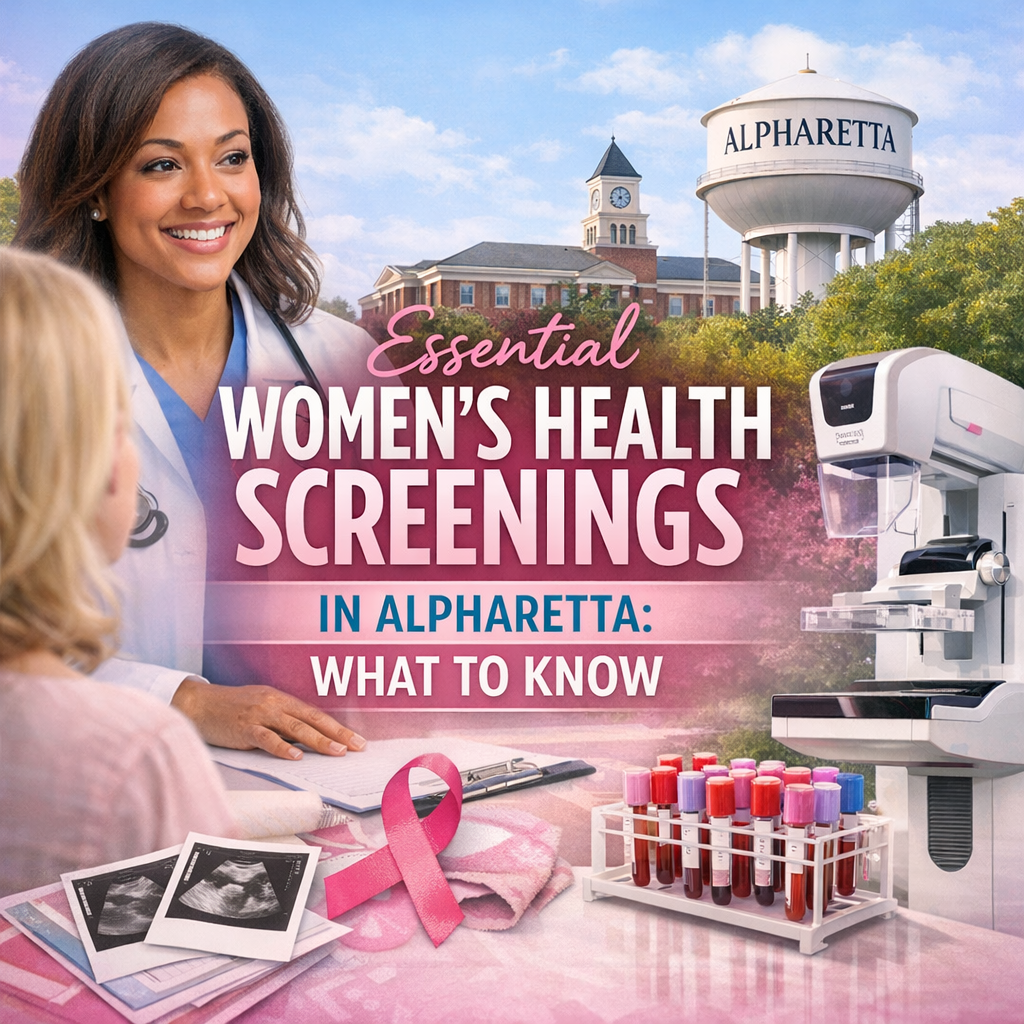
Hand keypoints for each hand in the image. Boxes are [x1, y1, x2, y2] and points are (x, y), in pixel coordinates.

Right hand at [171, 677, 366, 759]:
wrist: (199, 704)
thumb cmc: (231, 709)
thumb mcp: (262, 709)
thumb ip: (283, 723)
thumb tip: (307, 742)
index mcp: (281, 699)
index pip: (316, 714)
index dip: (338, 727)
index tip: (357, 740)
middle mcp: (275, 704)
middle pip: (312, 719)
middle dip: (338, 734)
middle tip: (357, 747)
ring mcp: (260, 715)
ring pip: (296, 728)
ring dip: (319, 741)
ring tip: (337, 752)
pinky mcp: (244, 728)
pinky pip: (267, 738)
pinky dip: (282, 747)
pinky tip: (296, 757)